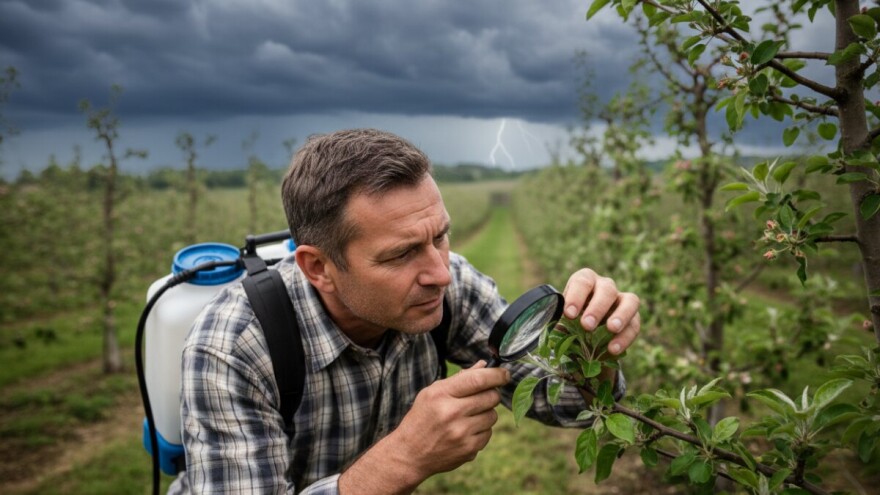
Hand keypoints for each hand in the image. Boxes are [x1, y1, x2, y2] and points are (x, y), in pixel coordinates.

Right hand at [393, 361, 509, 475]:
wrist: (409, 454)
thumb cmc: (421, 418)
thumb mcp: (432, 393)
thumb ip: (459, 379)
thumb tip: (484, 365)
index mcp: (441, 395)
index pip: (477, 379)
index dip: (496, 374)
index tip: (505, 373)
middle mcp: (452, 413)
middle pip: (490, 397)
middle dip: (490, 394)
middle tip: (480, 397)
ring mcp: (461, 434)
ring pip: (493, 416)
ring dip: (485, 413)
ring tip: (468, 416)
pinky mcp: (468, 450)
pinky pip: (488, 434)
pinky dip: (481, 430)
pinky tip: (465, 432)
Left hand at [562, 268, 639, 355]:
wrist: (586, 338)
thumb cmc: (570, 323)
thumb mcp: (562, 322)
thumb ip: (558, 324)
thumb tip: (550, 333)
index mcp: (585, 282)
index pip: (582, 281)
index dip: (576, 296)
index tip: (569, 314)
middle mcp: (605, 286)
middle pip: (607, 289)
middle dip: (597, 307)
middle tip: (587, 325)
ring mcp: (622, 300)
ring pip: (630, 300)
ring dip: (621, 315)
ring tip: (611, 329)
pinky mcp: (634, 317)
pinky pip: (635, 324)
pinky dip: (625, 337)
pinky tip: (613, 349)